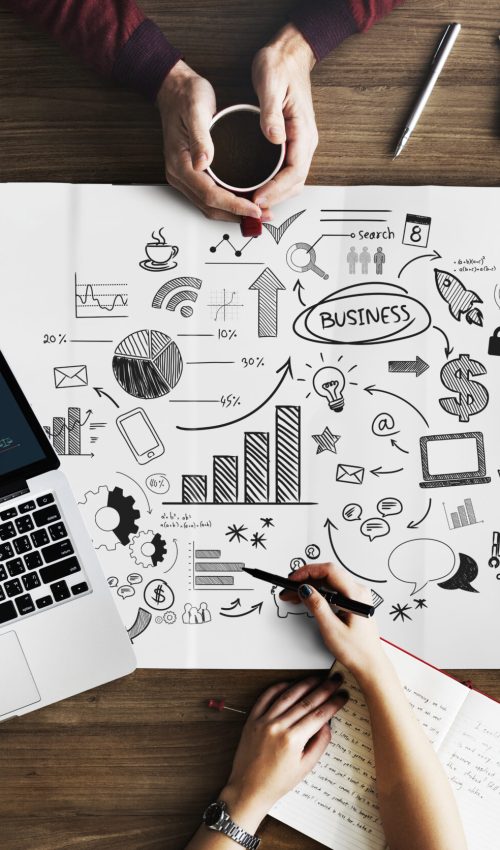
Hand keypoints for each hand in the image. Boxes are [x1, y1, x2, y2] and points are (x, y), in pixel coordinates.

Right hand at [157, 61, 262, 221]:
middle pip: (210, 207)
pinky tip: (244, 201)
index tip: (255, 208)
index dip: (234, 205)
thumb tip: (203, 162)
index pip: (210, 195)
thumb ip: (200, 137)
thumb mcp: (196, 109)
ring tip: (258, 213)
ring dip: (234, 213)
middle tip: (263, 215)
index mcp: (180, 164)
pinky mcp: (192, 174)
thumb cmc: (186, 96)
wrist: (175, 89)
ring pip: (210, 206)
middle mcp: (180, 175)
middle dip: (237, 215)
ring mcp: (185, 177)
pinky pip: (210, 197)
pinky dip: (228, 204)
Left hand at [220, 675, 347, 830]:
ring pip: (288, 695)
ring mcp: (263, 721)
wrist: (249, 789)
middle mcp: (277, 727)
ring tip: (317, 678)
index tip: (342, 696)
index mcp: (292, 740)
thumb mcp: (305, 767)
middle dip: (324, 689)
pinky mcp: (252, 719)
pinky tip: (289, 684)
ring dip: (304, 684)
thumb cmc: (276, 782)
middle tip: (335, 681)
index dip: (333, 703)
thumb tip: (327, 724)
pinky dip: (278, 688)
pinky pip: (266, 697)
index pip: (319, 715)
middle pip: (306, 702)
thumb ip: (319, 744)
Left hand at [251, 23, 316, 209]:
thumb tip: (274, 138)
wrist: (289, 54)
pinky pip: (287, 171)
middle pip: (295, 183)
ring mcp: (300, 143)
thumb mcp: (271, 84)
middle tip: (251, 207)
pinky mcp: (292, 142)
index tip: (258, 198)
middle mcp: (305, 141)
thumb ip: (271, 113)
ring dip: (275, 195)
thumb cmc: (279, 65)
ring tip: (253, 203)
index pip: (294, 171)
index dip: (276, 189)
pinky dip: (275, 185)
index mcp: (303, 131)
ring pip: (292, 181)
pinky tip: (259, 188)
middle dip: (275, 198)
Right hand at [280, 563, 384, 684]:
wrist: (370, 665)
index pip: (329, 571)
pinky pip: (333, 590)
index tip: (293, 579)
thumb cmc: (357, 651)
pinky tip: (307, 599)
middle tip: (289, 588)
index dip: (308, 571)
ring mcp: (356, 596)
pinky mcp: (353, 602)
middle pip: (328, 574)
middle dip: (306, 579)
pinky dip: (318, 592)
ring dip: (311, 586)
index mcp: (356, 595)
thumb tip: (305, 589)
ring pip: (329, 582)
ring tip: (294, 595)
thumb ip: (317, 606)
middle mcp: (358, 592)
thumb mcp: (332, 629)